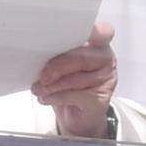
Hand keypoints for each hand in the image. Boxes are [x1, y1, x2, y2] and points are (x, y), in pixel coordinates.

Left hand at [32, 23, 116, 137]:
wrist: (77, 114)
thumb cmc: (68, 83)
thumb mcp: (61, 63)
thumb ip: (58, 53)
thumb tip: (38, 52)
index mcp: (98, 44)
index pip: (103, 32)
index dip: (94, 31)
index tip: (75, 33)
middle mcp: (106, 59)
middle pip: (82, 57)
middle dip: (57, 67)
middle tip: (41, 77)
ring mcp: (107, 79)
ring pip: (77, 79)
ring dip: (52, 86)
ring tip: (38, 89)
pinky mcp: (102, 98)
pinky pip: (75, 95)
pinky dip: (56, 97)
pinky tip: (45, 98)